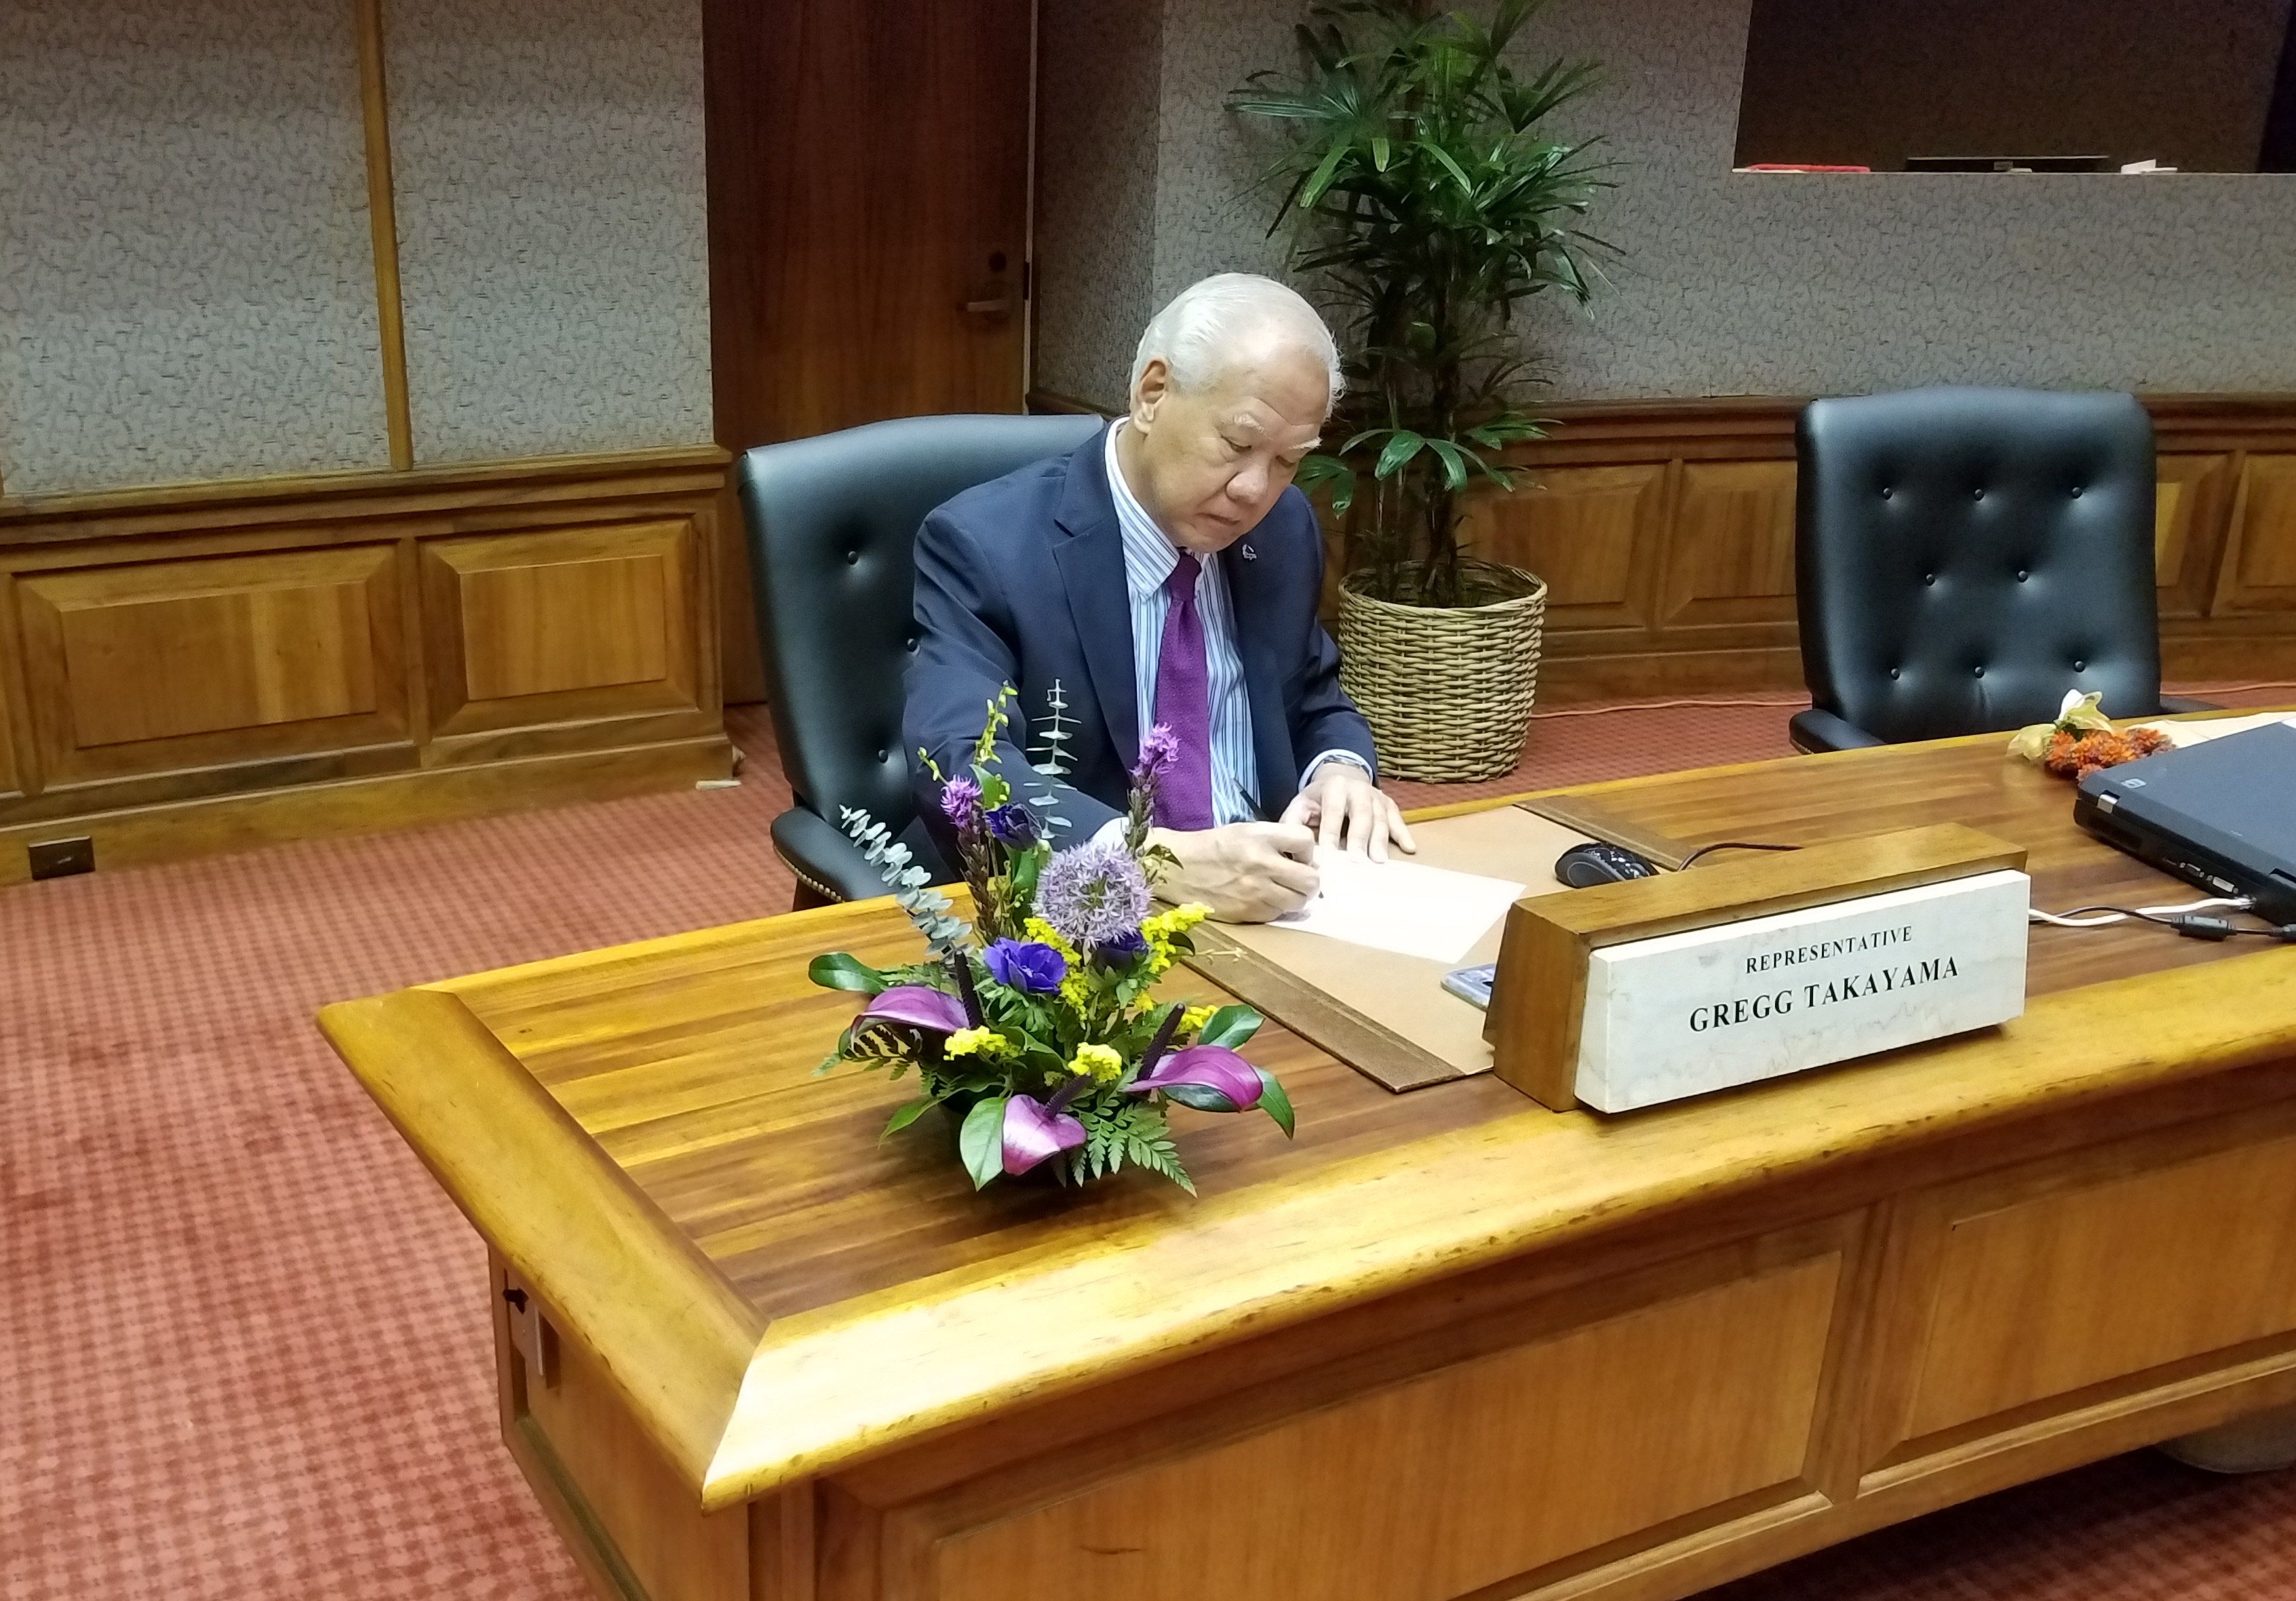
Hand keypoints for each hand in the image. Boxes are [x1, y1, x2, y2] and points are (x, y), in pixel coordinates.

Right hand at [1148, 821, 1319, 922]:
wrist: (1177, 869)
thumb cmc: (1213, 847)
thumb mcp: (1245, 830)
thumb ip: (1276, 840)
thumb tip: (1307, 859)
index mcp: (1260, 837)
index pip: (1306, 841)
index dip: (1307, 850)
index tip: (1298, 856)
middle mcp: (1262, 864)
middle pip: (1311, 880)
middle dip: (1310, 880)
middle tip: (1299, 879)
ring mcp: (1255, 892)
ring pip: (1298, 902)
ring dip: (1295, 898)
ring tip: (1282, 891)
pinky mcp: (1247, 913)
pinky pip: (1277, 914)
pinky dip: (1276, 909)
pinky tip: (1262, 899)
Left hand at [1280, 760, 1416, 862]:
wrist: (1342, 776)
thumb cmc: (1319, 798)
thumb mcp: (1301, 803)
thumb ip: (1293, 820)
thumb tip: (1289, 844)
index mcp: (1334, 788)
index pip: (1333, 812)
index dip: (1331, 833)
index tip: (1330, 856)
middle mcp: (1358, 790)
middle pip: (1362, 815)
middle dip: (1360, 839)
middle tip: (1358, 862)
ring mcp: (1376, 797)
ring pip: (1381, 818)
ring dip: (1380, 840)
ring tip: (1379, 861)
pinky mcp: (1389, 805)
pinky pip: (1398, 819)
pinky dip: (1404, 833)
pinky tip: (1410, 848)